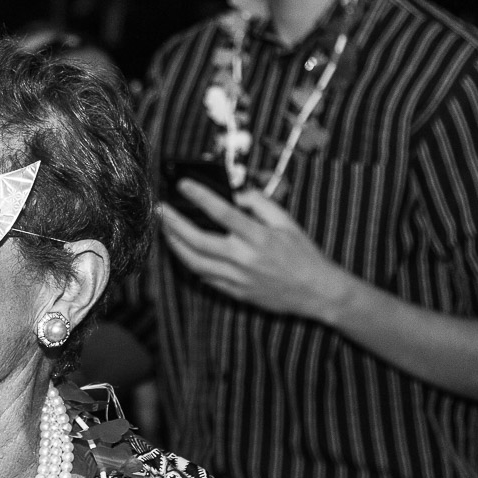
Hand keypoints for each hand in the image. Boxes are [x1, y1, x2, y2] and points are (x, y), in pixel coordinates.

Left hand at [160, 180, 347, 318]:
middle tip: (160, 210)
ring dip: (175, 245)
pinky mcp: (235, 293)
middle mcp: (245, 259)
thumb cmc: (303, 254)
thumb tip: (236, 193)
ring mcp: (238, 279)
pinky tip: (183, 251)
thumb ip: (260, 203)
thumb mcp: (287, 222)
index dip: (200, 197)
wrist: (316, 292)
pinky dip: (190, 263)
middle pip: (199, 240)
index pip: (222, 213)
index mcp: (259, 237)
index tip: (183, 184)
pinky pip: (205, 278)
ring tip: (165, 230)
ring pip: (195, 262)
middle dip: (174, 223)